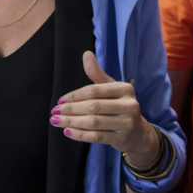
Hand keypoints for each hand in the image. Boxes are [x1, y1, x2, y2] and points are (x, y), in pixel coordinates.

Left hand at [51, 51, 160, 165]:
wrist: (137, 133)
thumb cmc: (120, 107)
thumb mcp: (111, 88)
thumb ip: (97, 74)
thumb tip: (86, 54)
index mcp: (124, 89)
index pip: (94, 91)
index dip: (75, 96)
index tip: (60, 100)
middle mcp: (128, 105)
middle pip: (93, 107)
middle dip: (71, 109)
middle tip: (54, 112)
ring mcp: (126, 123)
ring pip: (93, 122)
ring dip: (72, 122)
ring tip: (57, 122)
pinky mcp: (121, 138)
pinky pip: (97, 136)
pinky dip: (80, 134)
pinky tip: (67, 132)